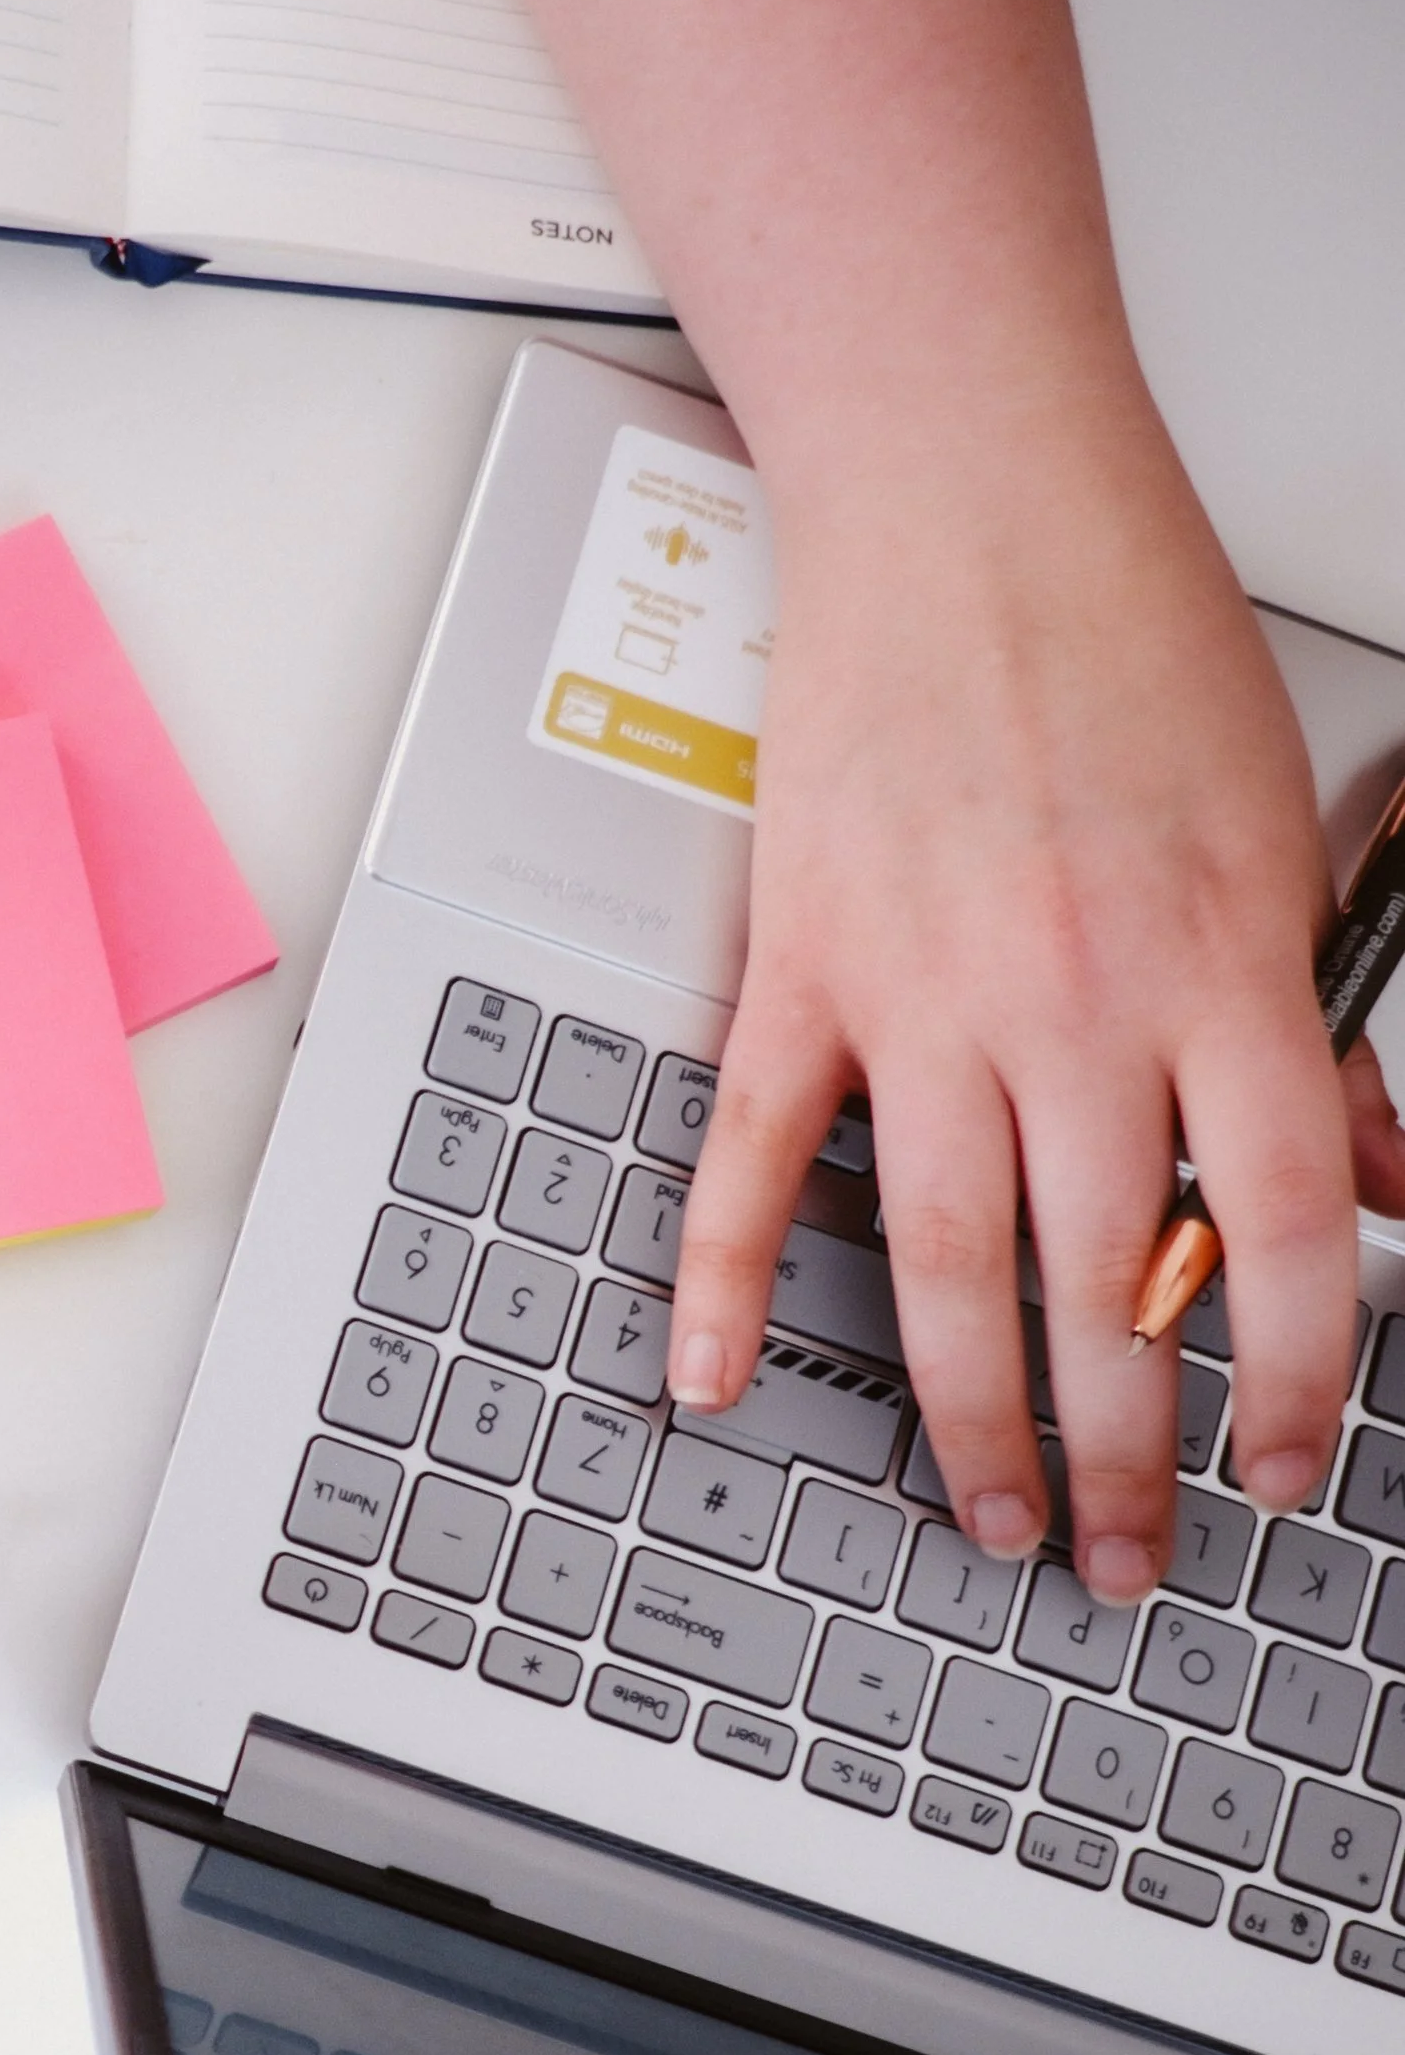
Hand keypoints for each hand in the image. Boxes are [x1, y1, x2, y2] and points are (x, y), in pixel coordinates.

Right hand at [666, 385, 1404, 1604]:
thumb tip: (1364, 1175)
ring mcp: (921, 996)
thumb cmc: (1124, 635)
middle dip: (1124, 1455)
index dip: (1296, 1380)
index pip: (1279, 1233)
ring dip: (970, 1416)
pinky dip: (721, 1278)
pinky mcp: (801, 970)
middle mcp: (1073, 1001)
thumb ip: (1313, 1025)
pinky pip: (755, 1155)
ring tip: (987, 1512)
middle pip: (1105, 1288)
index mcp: (1215, 968)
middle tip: (1123, 1554)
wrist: (967, 500)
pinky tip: (714, 1380)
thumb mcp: (1281, 834)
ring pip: (945, 1260)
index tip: (1287, 1468)